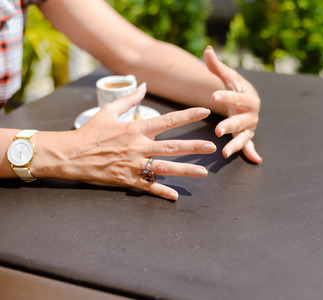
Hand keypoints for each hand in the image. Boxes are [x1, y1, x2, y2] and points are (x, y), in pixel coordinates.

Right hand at [71, 83, 215, 199]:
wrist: (70, 155)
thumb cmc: (89, 132)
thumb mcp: (108, 111)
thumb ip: (129, 99)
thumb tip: (144, 85)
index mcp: (135, 129)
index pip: (167, 120)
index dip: (188, 116)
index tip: (205, 111)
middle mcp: (138, 146)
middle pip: (172, 147)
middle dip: (194, 147)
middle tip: (212, 147)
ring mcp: (133, 164)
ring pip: (165, 167)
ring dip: (185, 170)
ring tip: (203, 172)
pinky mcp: (127, 179)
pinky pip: (148, 186)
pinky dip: (162, 191)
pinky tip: (175, 195)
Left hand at [203, 46, 261, 162]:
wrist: (247, 99)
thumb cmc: (235, 87)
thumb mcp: (227, 77)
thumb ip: (216, 65)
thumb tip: (207, 49)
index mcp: (248, 96)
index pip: (236, 96)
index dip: (225, 96)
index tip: (212, 97)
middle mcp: (252, 112)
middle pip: (241, 119)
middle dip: (230, 124)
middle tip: (218, 130)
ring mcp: (250, 125)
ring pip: (244, 135)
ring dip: (236, 144)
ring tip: (225, 152)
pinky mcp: (247, 135)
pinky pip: (249, 145)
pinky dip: (251, 152)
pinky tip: (255, 160)